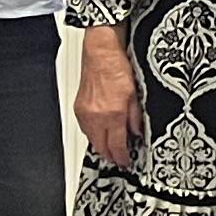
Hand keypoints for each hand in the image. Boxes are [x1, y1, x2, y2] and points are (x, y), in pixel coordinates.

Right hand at [73, 34, 143, 169]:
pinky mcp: (78, 108)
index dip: (122, 157)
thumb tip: (137, 133)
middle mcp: (95, 116)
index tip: (126, 162)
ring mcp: (84, 113)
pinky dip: (94, 134)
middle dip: (110, 156)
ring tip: (112, 148)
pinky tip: (101, 133)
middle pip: (101, 147)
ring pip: (91, 139)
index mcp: (112, 114)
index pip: (116, 145)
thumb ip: (136, 117)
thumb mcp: (135, 94)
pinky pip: (85, 129)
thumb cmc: (117, 68)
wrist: (100, 54)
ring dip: (101, 145)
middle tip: (119, 159)